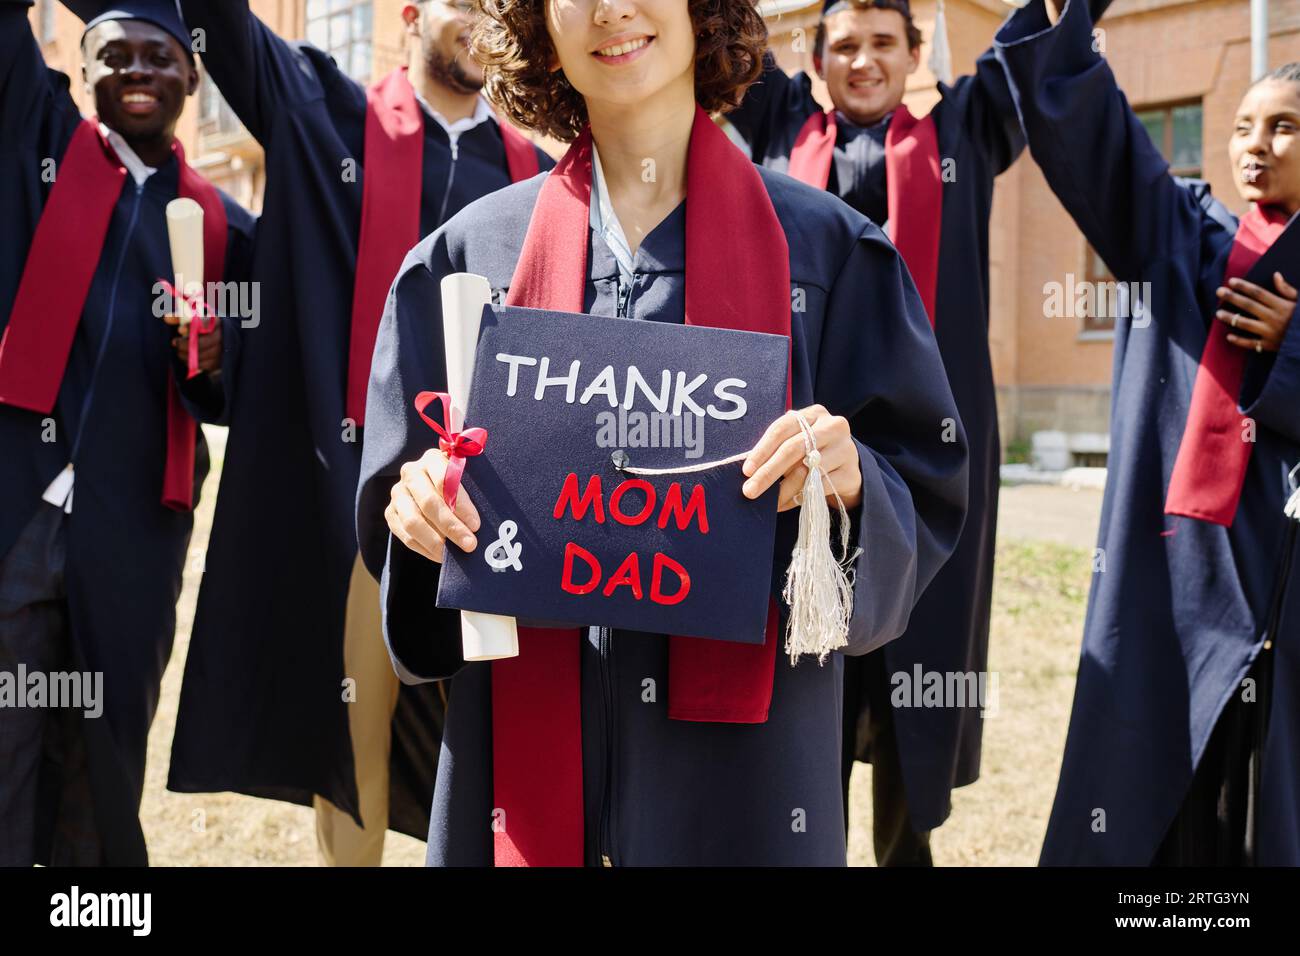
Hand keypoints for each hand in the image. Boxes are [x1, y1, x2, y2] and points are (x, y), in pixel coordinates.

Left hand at [166, 314, 223, 371]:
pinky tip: (186, 359)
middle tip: (174, 343)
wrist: (214, 338)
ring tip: (178, 351)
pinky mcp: (219, 362)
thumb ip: (178, 316)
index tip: (179, 330)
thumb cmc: (199, 327)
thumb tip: (167, 318)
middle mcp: (222, 335)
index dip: (192, 327)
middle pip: (204, 342)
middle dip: (185, 345)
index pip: (206, 323)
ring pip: (203, 355)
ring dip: (187, 355)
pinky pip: (205, 365)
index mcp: (215, 322)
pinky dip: (193, 364)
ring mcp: (222, 350)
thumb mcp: (190, 318)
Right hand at [385, 447, 481, 562]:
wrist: (432, 485)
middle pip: (429, 503)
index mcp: (432, 458)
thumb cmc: (458, 484)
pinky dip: (424, 549)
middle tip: (470, 544)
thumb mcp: (467, 478)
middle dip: (451, 527)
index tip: (476, 525)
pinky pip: (405, 536)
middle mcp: (411, 472)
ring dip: (436, 542)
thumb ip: (474, 488)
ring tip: (453, 555)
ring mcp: (398, 493)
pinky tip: (441, 557)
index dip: (461, 505)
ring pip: (413, 522)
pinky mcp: (390, 513)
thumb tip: (480, 522)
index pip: (445, 481)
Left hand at [740, 405, 862, 512]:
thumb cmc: (813, 453)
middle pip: (793, 449)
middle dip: (768, 472)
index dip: (762, 449)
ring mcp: (845, 449)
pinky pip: (818, 488)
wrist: (848, 469)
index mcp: (814, 413)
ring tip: (769, 502)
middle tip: (750, 491)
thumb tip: (748, 471)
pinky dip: (797, 499)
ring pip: (805, 471)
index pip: (782, 428)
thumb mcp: (797, 442)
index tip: (746, 470)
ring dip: (782, 490)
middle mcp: (832, 426)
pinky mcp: (851, 473)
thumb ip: (777, 448)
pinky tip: (785, 504)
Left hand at [1215, 271, 1296, 352]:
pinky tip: (1228, 336)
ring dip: (1231, 318)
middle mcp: (1274, 317)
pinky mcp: (1269, 345)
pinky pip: (1251, 343)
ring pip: (1246, 324)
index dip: (1244, 286)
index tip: (1231, 281)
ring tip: (1218, 313)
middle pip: (1249, 305)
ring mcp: (1270, 332)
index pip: (1258, 293)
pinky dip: (1239, 341)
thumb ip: (1287, 289)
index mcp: (1281, 305)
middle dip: (1232, 297)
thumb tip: (1276, 275)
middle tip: (1218, 291)